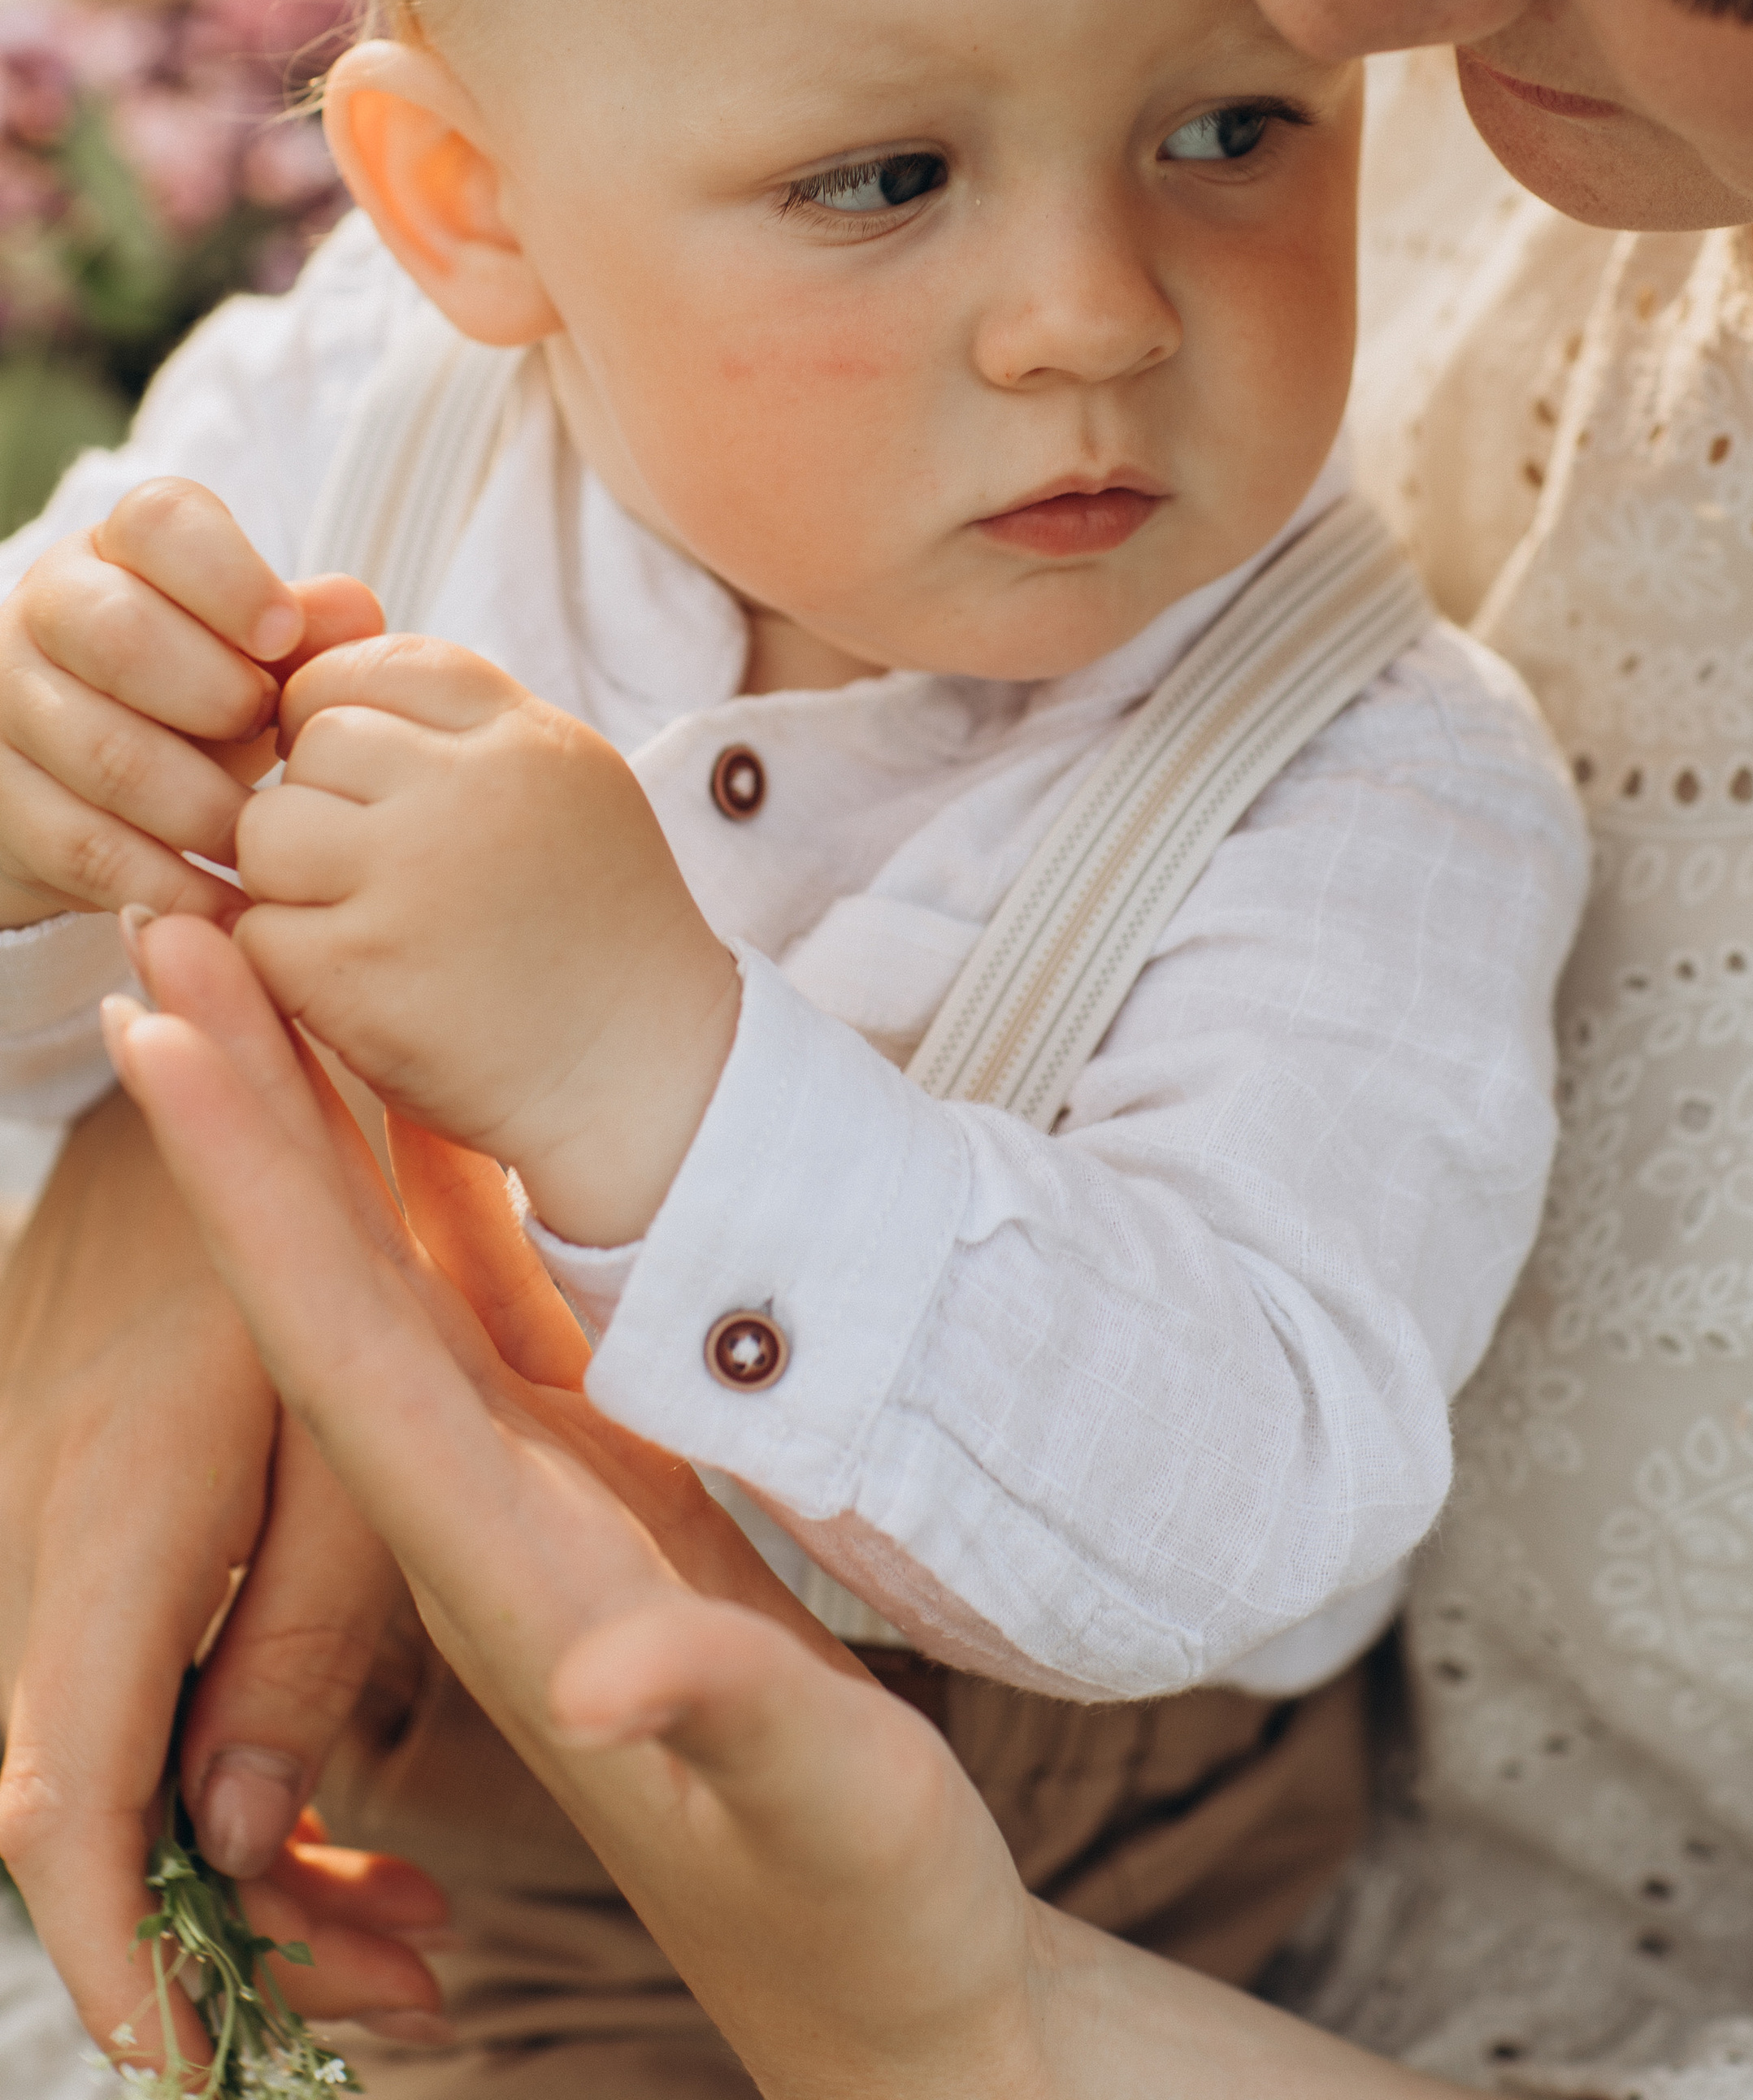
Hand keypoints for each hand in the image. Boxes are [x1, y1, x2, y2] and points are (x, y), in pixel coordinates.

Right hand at [0, 476, 382, 927]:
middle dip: (217, 697)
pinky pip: (87, 847)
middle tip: (274, 738)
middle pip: (120, 636)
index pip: (161, 523)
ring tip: (269, 838)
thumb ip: (308, 628)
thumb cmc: (205, 696)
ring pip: (105, 752)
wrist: (97, 788)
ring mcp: (8, 705)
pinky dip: (172, 885)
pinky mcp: (1, 803)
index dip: (228, 575)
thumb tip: (356, 611)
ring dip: (204, 807)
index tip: (285, 634)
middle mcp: (50, 610)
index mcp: (124, 549)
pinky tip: (233, 907)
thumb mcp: (259, 655)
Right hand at [0, 1084, 447, 2057]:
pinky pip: (116, 1677)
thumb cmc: (328, 1212)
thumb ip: (303, 1629)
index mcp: (120, 1528)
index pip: (64, 1807)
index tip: (190, 2064)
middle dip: (221, 1940)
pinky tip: (331, 1815)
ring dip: (239, 1862)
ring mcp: (42, 1520)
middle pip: (86, 1813)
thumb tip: (245, 1838)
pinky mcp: (74, 1505)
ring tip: (406, 1939)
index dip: (118, 1954)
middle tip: (387, 2006)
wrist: (218, 1057)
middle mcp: (44, 1541)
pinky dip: (213, 1766)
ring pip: (107, 1755)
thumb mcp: (350, 1419)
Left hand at [106, 916, 1062, 2099]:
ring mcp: (520, 1489)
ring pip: (382, 1276)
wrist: (867, 1957)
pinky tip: (406, 1096)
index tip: (170, 1039)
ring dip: (306, 1123)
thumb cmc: (854, 1886)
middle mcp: (476, 1516)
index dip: (253, 1194)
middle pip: (323, 1283)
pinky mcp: (579, 1477)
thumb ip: (716, 1722)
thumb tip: (603, 1677)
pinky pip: (470, 1300)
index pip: (337, 1355)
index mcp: (505, 1572)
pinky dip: (421, 1183)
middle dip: (240, 1106)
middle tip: (171, 924)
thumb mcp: (817, 1808)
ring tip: (250, 967)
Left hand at [233, 637, 740, 1244]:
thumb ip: (460, 728)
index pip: (374, 665)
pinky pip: (256, 932)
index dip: (346, 719)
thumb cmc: (591, 930)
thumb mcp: (562, 788)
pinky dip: (285, 965)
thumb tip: (309, 673)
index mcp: (526, 736)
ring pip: (265, 832)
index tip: (369, 788)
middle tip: (371, 873)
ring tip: (361, 925)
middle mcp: (474, 791)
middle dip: (319, 804)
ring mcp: (414, 880)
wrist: (648, 1079)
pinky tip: (354, 988)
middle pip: (311, 742)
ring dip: (289, 883)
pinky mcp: (361, 974)